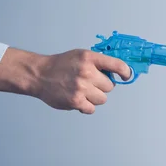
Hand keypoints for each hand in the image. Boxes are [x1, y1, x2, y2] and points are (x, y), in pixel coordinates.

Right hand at [0, 48, 131, 113]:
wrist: (38, 74)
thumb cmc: (61, 65)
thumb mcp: (80, 56)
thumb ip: (98, 63)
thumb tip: (118, 73)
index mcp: (89, 58)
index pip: (117, 65)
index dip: (125, 72)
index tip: (126, 76)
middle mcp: (86, 72)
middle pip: (110, 86)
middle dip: (102, 86)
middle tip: (89, 83)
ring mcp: (81, 87)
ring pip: (102, 99)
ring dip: (94, 98)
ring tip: (82, 91)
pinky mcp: (76, 101)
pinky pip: (92, 109)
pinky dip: (86, 106)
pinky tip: (78, 99)